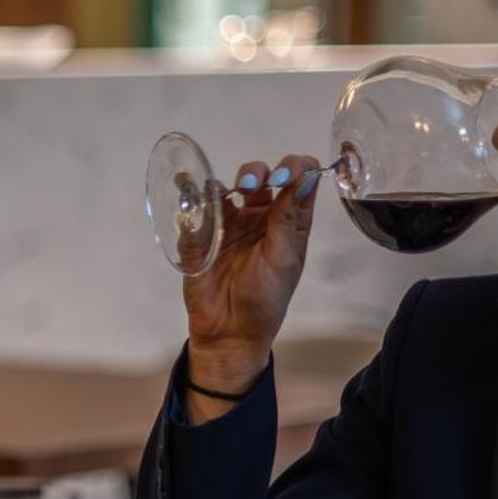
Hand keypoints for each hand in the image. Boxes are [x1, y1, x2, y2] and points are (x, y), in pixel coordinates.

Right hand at [181, 154, 323, 413]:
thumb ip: (288, 218)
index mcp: (288, 221)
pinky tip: (193, 192)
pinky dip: (194, 194)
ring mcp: (230, 222)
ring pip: (229, 184)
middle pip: (263, 175)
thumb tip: (304, 178)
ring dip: (229, 180)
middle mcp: (261, 216)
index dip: (296, 168)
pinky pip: (197, 206)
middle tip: (251, 185)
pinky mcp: (202, 233)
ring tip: (227, 191)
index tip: (284, 175)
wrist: (228, 330)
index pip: (300, 179)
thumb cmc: (264, 299)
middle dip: (258, 171)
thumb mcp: (283, 258)